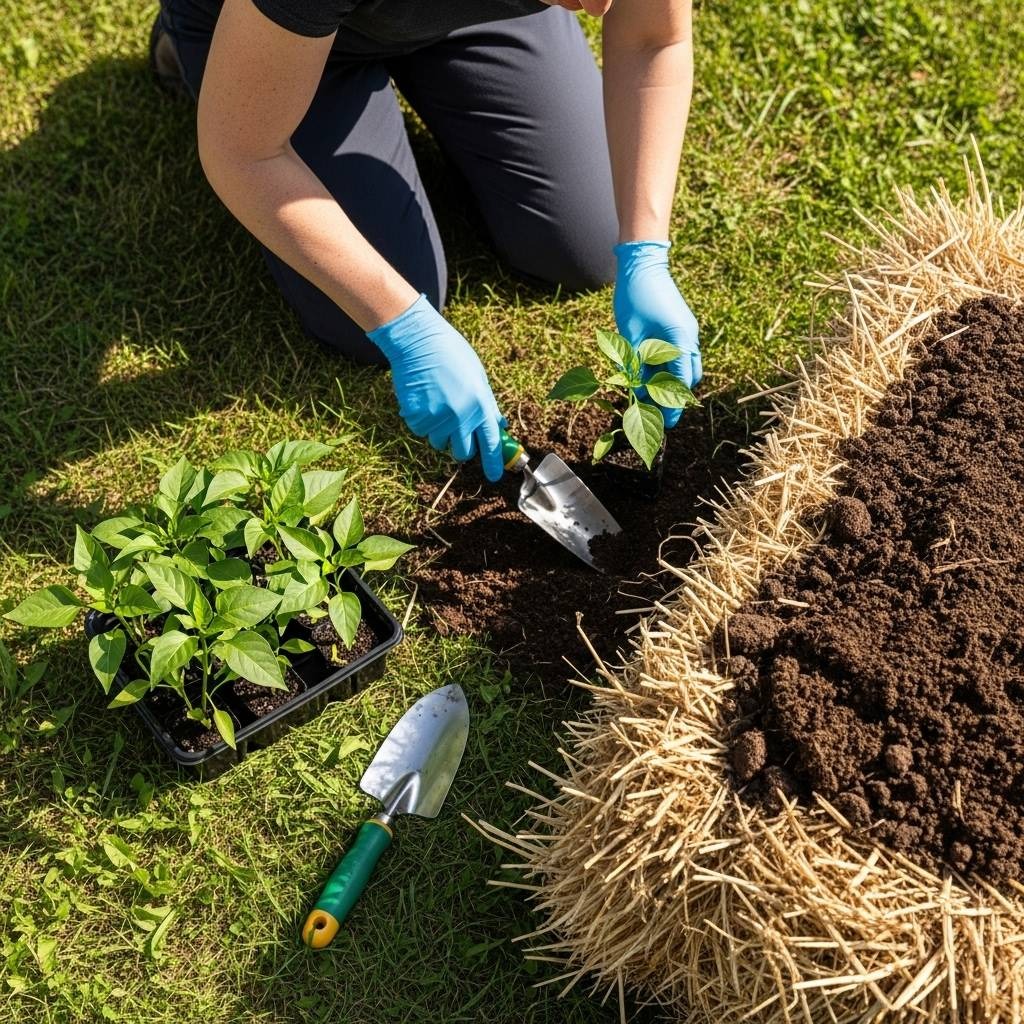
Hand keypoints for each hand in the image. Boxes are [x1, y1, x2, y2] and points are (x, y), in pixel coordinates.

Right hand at [368, 294, 503, 481]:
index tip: (495, 476)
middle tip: (455, 433)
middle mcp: (461, 416)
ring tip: (436, 404)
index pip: (491, 443)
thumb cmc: (451, 354)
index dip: (494, 463)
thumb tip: (498, 425)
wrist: (419, 341)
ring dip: (439, 431)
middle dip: (461, 447)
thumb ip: (488, 404)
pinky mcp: (417, 417)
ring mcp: (438, 418)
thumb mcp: (478, 377)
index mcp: (480, 405)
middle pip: (463, 452)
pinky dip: (421, 420)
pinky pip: (421, 430)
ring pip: (439, 442)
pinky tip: (423, 399)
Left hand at [613, 240, 700, 427]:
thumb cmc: (634, 295)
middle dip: (676, 398)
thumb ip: (635, 361)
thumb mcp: (629, 333)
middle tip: (660, 416)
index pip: (681, 381)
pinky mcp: (680, 328)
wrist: (643, 262)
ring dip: (671, 384)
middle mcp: (688, 337)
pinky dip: (668, 369)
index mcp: (680, 339)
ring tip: (652, 400)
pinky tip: (651, 377)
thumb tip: (635, 389)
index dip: (673, 405)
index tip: (667, 424)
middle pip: (689, 377)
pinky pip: (678, 356)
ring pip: (685, 367)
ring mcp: (687, 332)